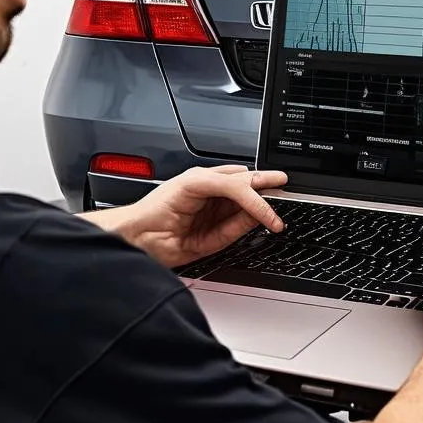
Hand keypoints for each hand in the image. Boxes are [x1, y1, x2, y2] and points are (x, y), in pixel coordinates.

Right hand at [86, 166, 286, 267]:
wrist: (136, 241)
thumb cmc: (160, 242)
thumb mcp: (210, 239)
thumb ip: (233, 227)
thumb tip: (258, 217)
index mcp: (205, 200)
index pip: (239, 192)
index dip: (261, 195)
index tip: (280, 203)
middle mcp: (204, 187)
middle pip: (243, 180)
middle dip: (267, 184)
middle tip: (287, 186)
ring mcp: (199, 181)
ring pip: (240, 181)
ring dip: (264, 189)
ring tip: (282, 197)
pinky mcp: (194, 181)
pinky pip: (231, 187)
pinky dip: (250, 198)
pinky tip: (262, 208)